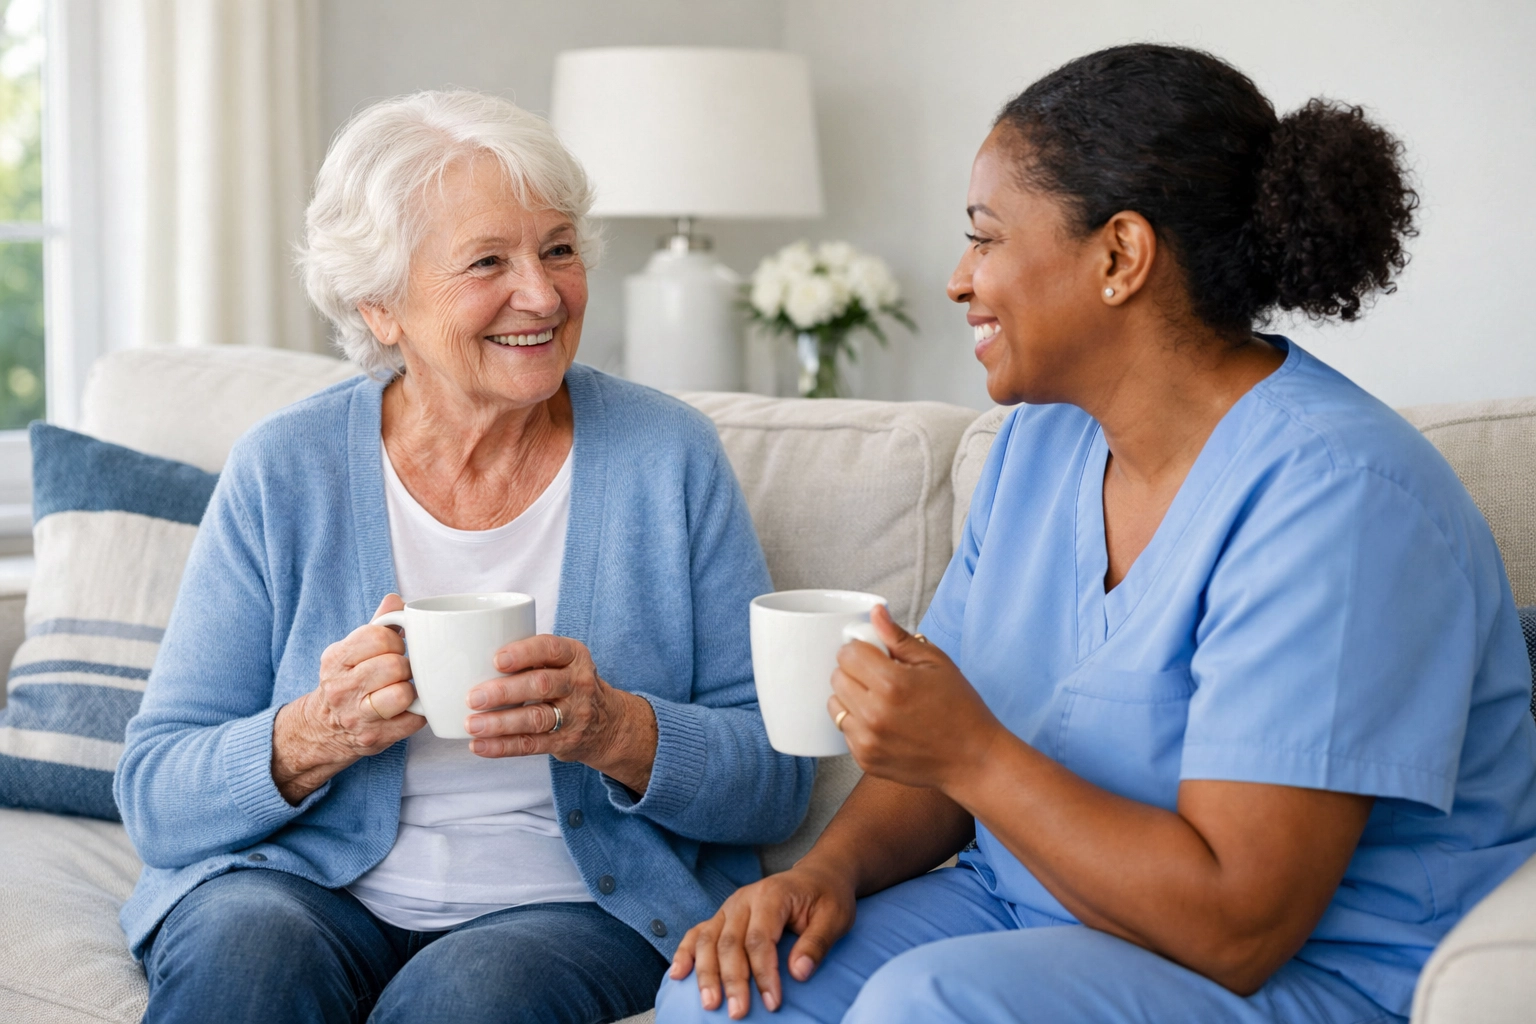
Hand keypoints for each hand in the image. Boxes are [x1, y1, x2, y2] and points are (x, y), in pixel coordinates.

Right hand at [271, 594, 424, 803]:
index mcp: (336, 659)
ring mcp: (356, 717)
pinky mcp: (374, 739)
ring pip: (403, 694)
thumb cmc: (348, 681)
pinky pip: (414, 720)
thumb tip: (397, 600)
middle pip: (394, 665)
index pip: (378, 636)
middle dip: (406, 666)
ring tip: (404, 690)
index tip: (395, 648)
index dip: (396, 640)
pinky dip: (418, 713)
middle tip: (402, 672)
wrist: (323, 729)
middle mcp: (341, 688)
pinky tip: (407, 709)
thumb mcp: (352, 650)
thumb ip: (377, 624)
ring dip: (412, 691)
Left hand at [463, 634, 657, 792]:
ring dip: (500, 723)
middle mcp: (578, 683)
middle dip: (504, 692)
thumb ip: (532, 658)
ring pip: (535, 718)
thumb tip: (473, 659)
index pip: (550, 649)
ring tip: (472, 724)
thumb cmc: (569, 684)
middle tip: (473, 697)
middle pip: (540, 685)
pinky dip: (503, 747)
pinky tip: (480, 745)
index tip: (496, 660)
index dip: (523, 654)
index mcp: (574, 656)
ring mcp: (574, 715)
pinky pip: (531, 745)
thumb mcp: (564, 662)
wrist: (609, 723)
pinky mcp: (565, 741)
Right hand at [669, 861, 856, 1018]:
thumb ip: (817, 944)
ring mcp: (729, 907)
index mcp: (772, 895)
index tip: (772, 1003)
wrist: (817, 876)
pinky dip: (685, 953)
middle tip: (738, 1012)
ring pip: (709, 940)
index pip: (760, 939)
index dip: (763, 973)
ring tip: (710, 1003)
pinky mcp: (723, 916)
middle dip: (732, 980)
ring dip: (706, 973)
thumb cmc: (826, 897)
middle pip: (730, 942)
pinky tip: (678, 975)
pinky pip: (698, 933)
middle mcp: (744, 899)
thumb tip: (798, 973)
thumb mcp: (835, 917)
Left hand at [829, 605, 1004, 792]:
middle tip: (879, 677)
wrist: (973, 759)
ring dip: (851, 697)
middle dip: (854, 671)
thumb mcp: (936, 663)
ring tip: (879, 700)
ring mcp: (868, 740)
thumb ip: (899, 637)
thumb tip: (875, 613)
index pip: (847, 654)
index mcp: (892, 684)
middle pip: (837, 677)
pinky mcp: (865, 759)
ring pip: (835, 705)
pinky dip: (858, 723)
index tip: (874, 655)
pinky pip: (845, 731)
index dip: (861, 650)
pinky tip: (883, 722)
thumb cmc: (960, 708)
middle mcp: (874, 714)